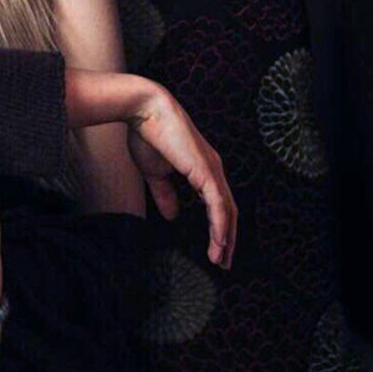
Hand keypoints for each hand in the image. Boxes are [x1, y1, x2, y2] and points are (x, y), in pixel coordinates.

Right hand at [126, 86, 236, 269]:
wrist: (143, 110)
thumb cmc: (147, 135)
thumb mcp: (156, 173)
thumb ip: (166, 194)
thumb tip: (173, 216)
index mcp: (202, 169)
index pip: (218, 204)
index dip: (218, 227)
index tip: (215, 248)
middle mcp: (213, 170)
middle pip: (228, 210)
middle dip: (227, 238)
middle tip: (223, 261)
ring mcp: (212, 170)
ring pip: (227, 211)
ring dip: (225, 237)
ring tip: (220, 259)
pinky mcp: (206, 171)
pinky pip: (218, 205)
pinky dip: (220, 226)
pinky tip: (219, 242)